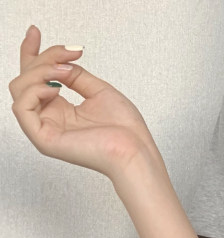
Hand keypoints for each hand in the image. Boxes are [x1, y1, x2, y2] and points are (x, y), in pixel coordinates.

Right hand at [9, 25, 160, 180]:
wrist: (135, 150)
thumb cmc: (126, 130)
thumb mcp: (98, 91)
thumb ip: (75, 75)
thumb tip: (58, 63)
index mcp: (62, 110)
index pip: (36, 78)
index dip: (32, 52)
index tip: (35, 32)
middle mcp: (51, 119)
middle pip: (26, 78)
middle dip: (44, 57)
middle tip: (68, 54)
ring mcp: (46, 129)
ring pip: (19, 89)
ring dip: (40, 71)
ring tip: (64, 72)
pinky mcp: (44, 139)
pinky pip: (21, 108)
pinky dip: (34, 91)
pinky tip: (55, 88)